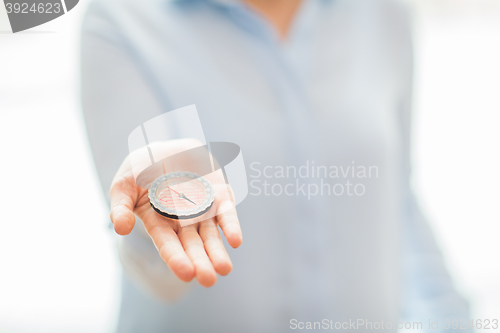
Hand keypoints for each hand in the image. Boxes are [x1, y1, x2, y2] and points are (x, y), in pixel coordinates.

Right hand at [109, 139, 241, 286]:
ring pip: (211, 235)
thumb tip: (120, 228)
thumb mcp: (124, 184)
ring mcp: (203, 211)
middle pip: (193, 245)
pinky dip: (231, 226)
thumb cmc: (142, 168)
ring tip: (224, 269)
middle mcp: (182, 222)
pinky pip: (226, 214)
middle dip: (201, 262)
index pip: (168, 244)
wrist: (169, 148)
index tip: (186, 274)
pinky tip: (235, 240)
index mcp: (159, 223)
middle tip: (208, 279)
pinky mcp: (219, 198)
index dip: (177, 258)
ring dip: (218, 251)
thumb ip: (121, 206)